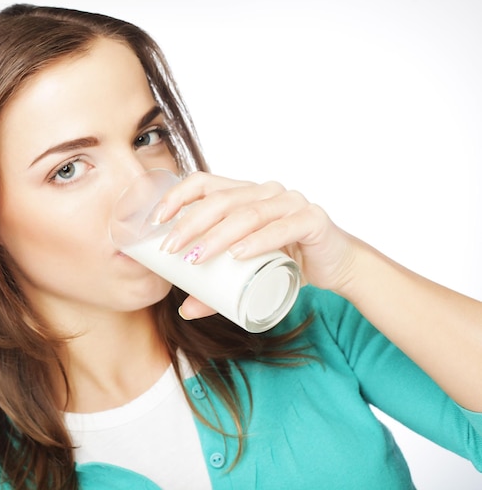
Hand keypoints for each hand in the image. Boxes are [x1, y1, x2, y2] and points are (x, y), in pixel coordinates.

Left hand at [155, 172, 357, 317]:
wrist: (336, 266)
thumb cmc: (286, 261)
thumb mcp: (246, 273)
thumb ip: (217, 289)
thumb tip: (184, 309)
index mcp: (244, 194)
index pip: (203, 182)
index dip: (176, 197)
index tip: (155, 221)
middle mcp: (265, 192)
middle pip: (220, 201)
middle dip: (190, 224)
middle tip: (170, 250)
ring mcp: (290, 202)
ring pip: (248, 214)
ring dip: (218, 236)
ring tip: (196, 258)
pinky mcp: (312, 220)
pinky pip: (283, 228)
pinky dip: (259, 241)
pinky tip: (240, 254)